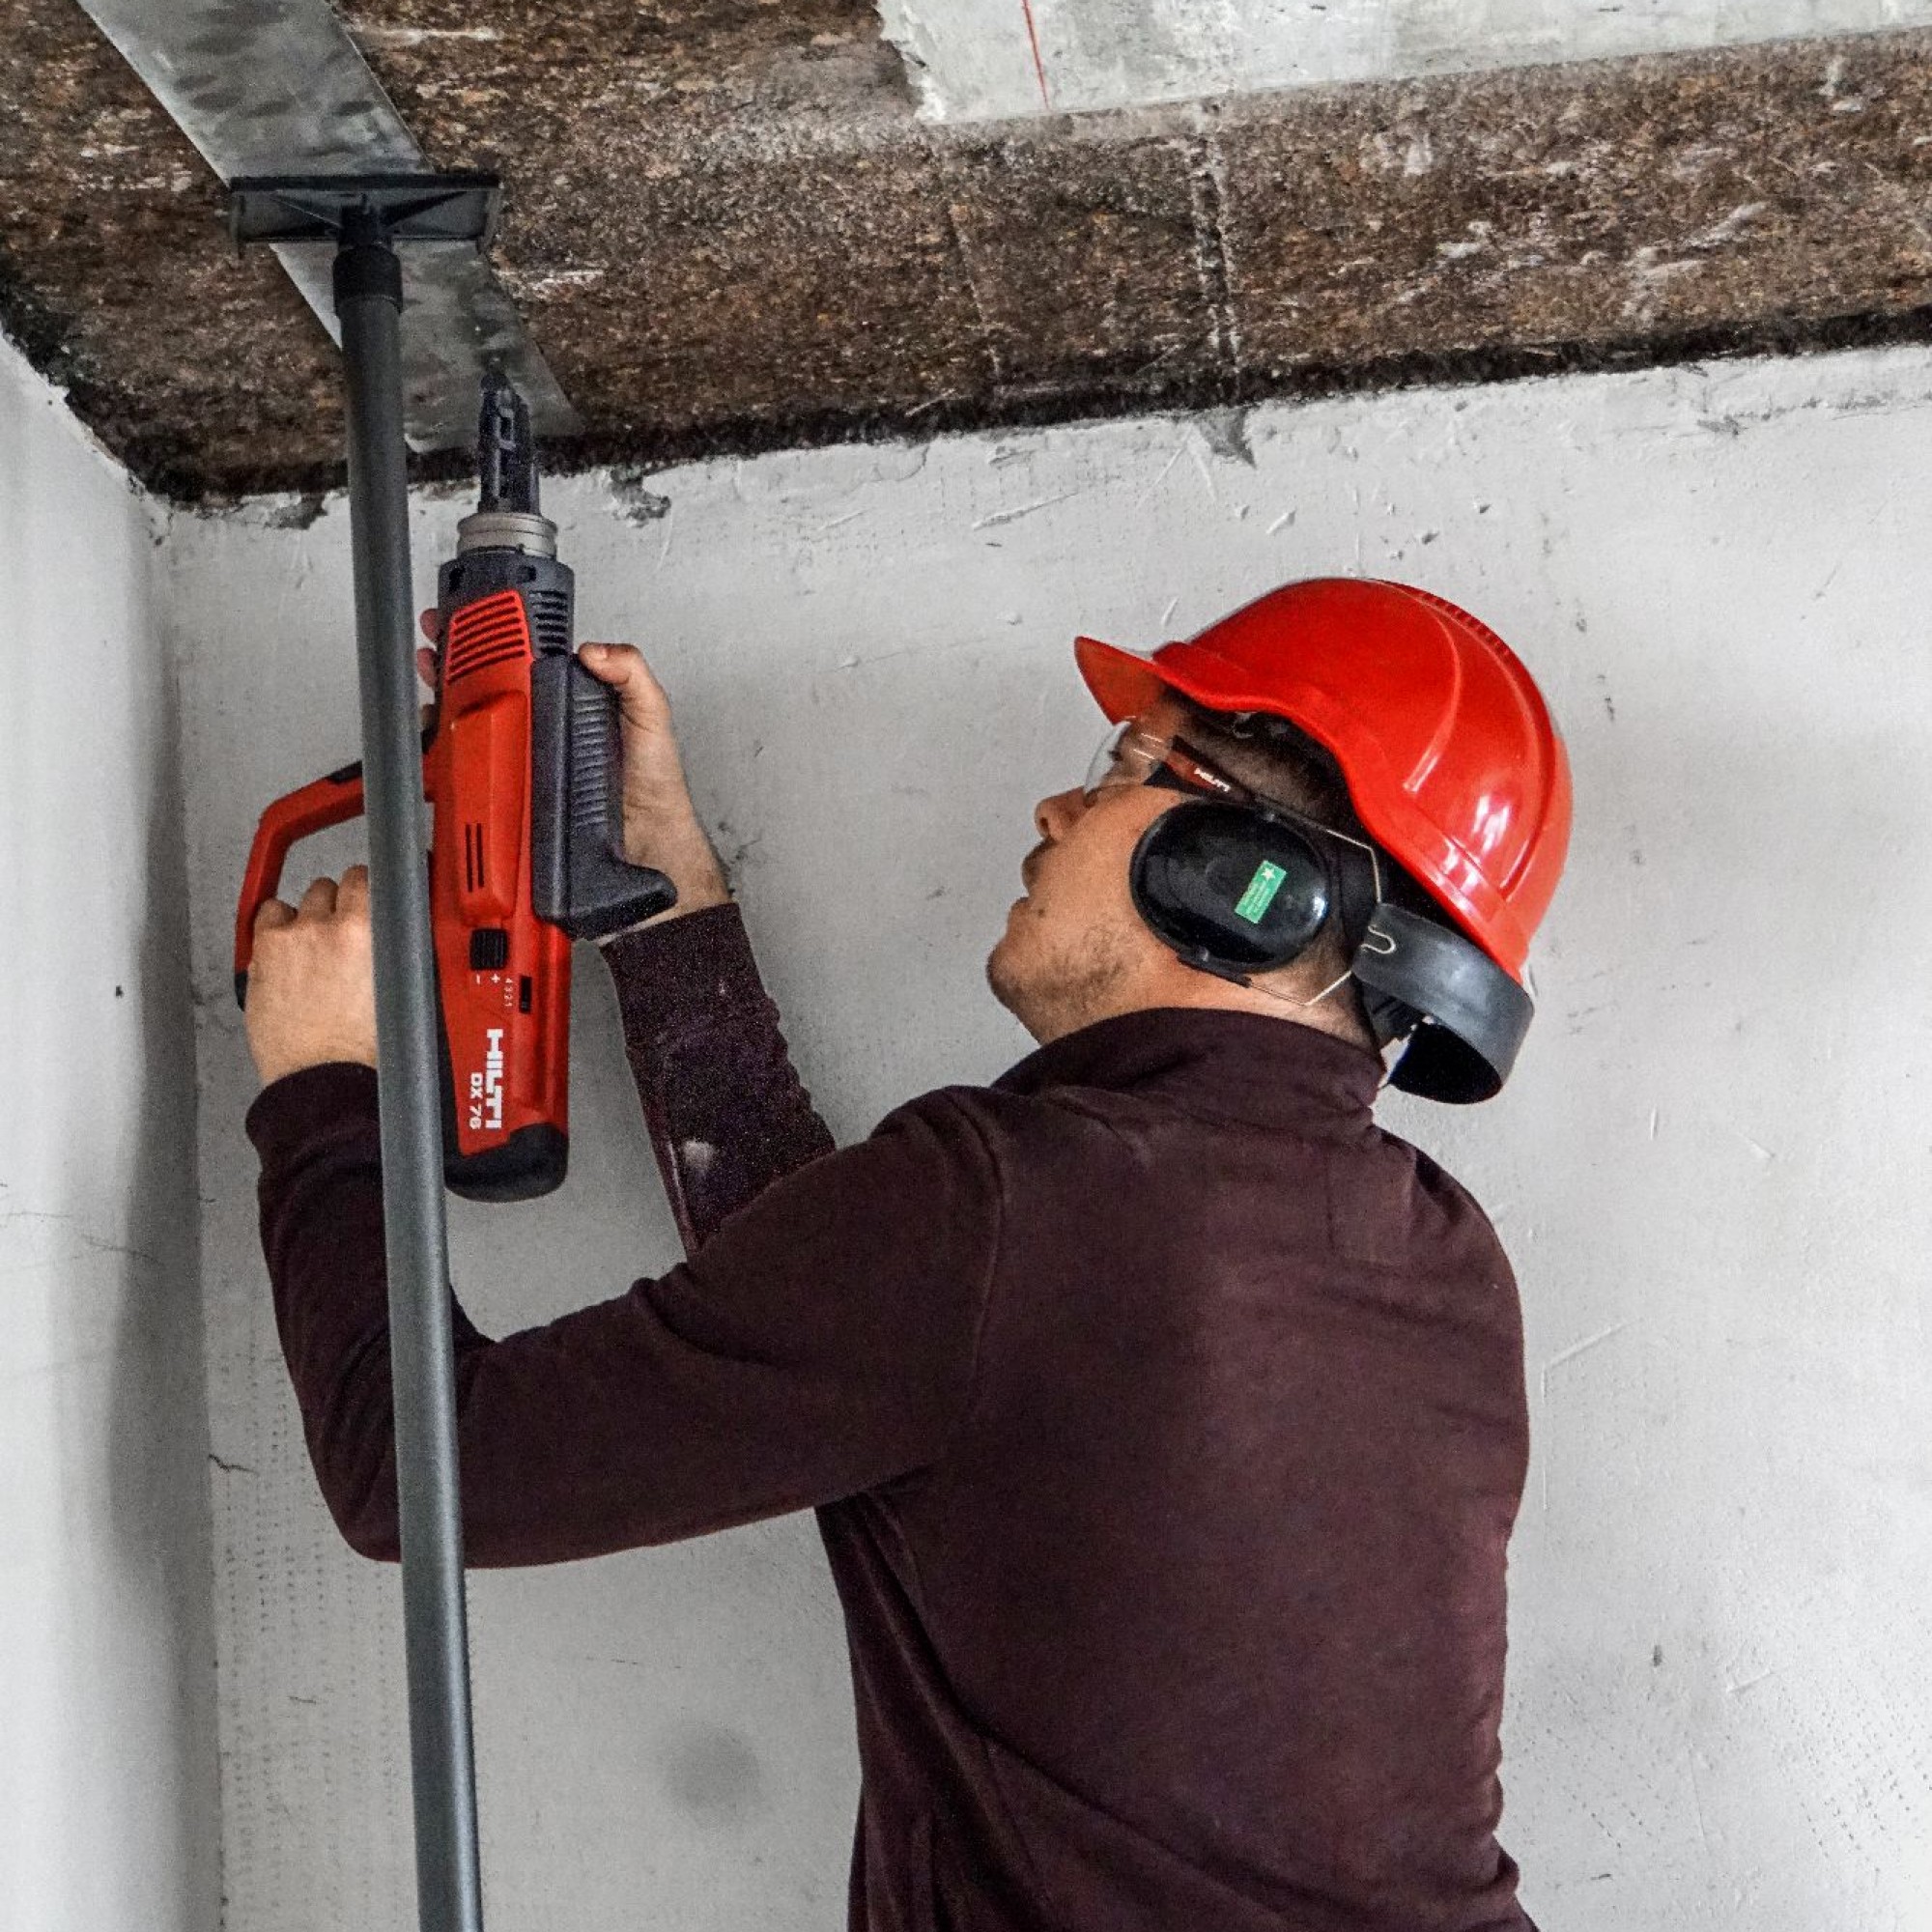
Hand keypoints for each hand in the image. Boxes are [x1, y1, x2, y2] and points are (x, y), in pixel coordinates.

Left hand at [246, 867, 378, 1087]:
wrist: (323, 1078)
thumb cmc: (360, 1048)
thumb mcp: (399, 990)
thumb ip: (395, 950)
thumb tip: (395, 928)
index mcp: (370, 932)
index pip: (368, 879)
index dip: (368, 890)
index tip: (366, 896)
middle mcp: (329, 926)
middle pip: (333, 886)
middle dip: (338, 906)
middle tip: (341, 933)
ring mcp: (292, 937)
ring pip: (301, 898)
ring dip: (307, 915)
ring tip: (312, 946)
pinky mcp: (263, 951)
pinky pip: (267, 914)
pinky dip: (276, 924)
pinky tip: (286, 947)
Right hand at [416, 620, 729, 930]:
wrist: (647, 844)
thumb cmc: (652, 784)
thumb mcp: (652, 717)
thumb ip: (633, 675)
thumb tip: (595, 651)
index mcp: (568, 704)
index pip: (519, 665)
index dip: (487, 645)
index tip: (460, 627)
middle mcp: (541, 731)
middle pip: (483, 694)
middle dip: (448, 673)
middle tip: (431, 657)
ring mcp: (523, 764)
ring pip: (469, 733)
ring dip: (440, 717)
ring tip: (430, 703)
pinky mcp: (512, 798)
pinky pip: (474, 779)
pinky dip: (447, 766)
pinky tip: (437, 754)